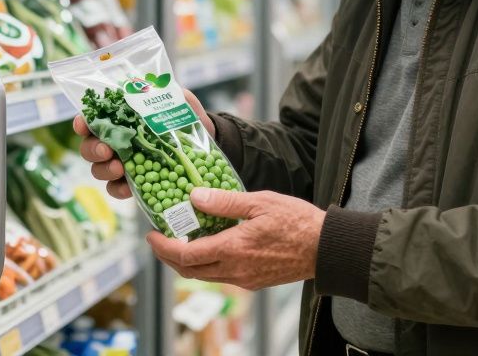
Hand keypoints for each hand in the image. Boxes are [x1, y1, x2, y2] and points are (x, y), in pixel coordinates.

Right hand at [75, 88, 213, 199]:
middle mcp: (114, 141)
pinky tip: (127, 187)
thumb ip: (167, 92)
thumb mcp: (178, 101)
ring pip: (98, 169)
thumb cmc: (182, 119)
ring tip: (119, 168)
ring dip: (104, 169)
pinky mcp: (133, 183)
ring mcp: (121, 164)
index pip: (91, 119)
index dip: (82, 122)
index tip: (83, 124)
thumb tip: (158, 86)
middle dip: (93, 149)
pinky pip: (116, 189)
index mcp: (119, 119)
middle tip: (107, 149)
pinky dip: (118, 189)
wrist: (202, 145)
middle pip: (89, 147)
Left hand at [147, 188, 325, 289]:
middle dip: (169, 257)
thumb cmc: (297, 222)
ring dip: (188, 262)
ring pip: (205, 276)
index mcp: (232, 249)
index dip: (163, 247)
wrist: (326, 249)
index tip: (151, 235)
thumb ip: (225, 201)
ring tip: (181, 241)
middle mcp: (234, 270)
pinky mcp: (254, 281)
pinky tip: (210, 246)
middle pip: (189, 271)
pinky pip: (222, 276)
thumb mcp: (259, 202)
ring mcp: (244, 279)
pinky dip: (208, 264)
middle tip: (159, 240)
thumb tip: (194, 196)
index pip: (185, 255)